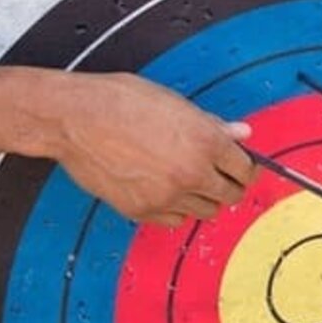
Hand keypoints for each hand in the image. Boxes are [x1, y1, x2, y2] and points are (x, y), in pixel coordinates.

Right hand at [43, 72, 253, 225]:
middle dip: (229, 185)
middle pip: (230, 195)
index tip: (241, 167)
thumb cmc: (121, 101)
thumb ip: (212, 124)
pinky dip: (175, 209)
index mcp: (205, 141)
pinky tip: (165, 190)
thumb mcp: (176, 103)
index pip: (245, 168)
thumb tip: (239, 133)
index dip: (245, 167)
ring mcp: (166, 196)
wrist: (76, 118)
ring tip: (188, 179)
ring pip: (204, 211)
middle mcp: (191, 173)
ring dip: (203, 198)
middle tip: (219, 175)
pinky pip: (173, 220)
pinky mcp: (141, 210)